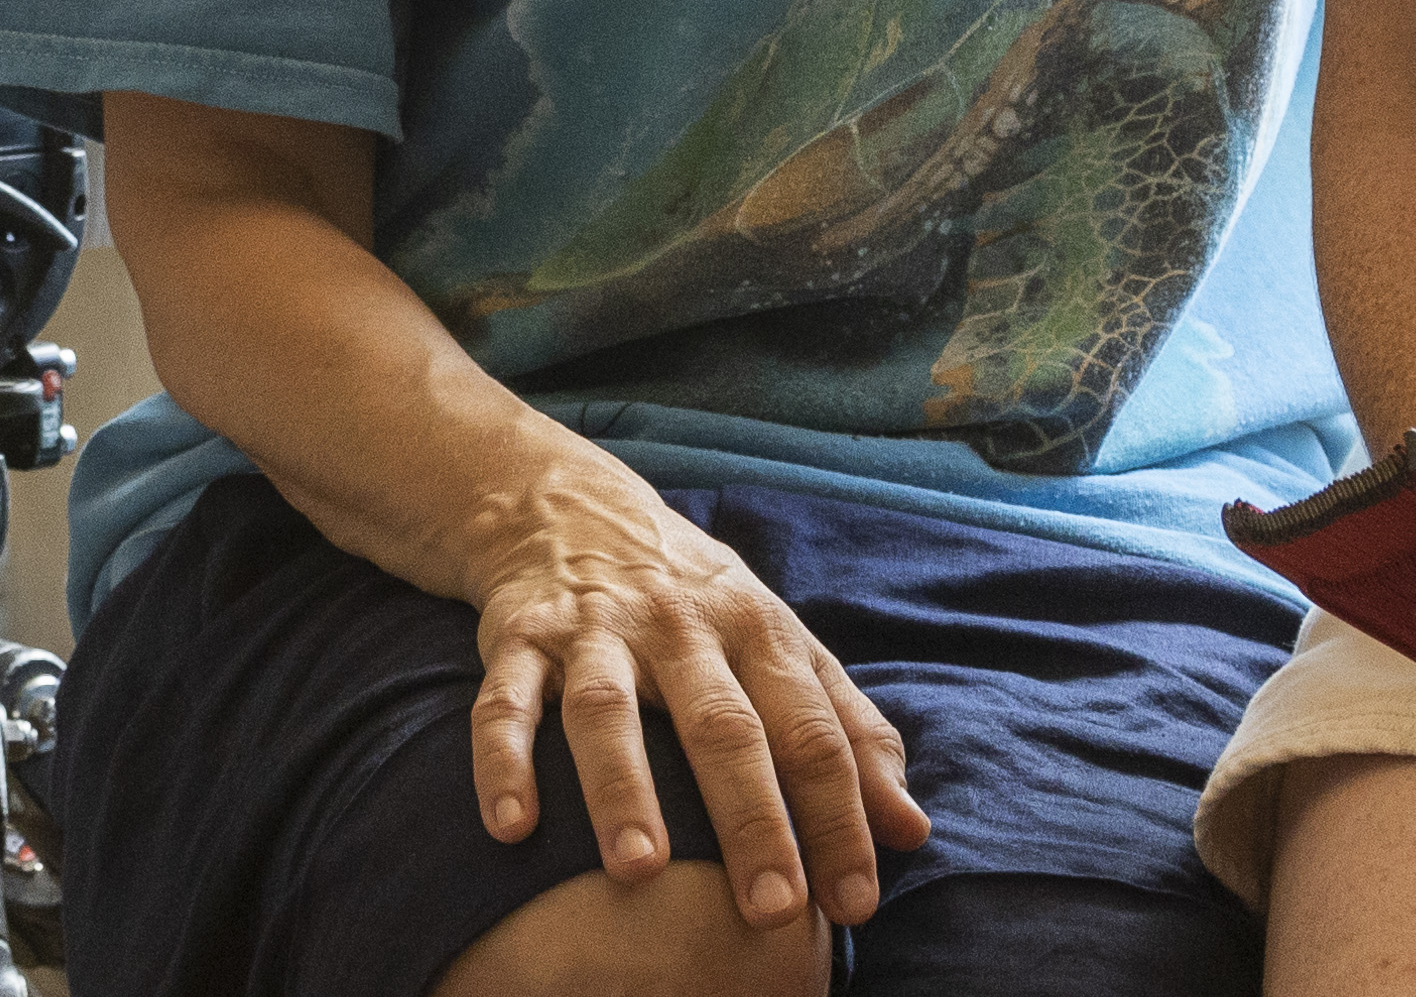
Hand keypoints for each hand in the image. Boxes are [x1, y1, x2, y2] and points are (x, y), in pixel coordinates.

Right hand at [452, 439, 932, 932]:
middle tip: (772, 910)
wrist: (570, 505)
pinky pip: (505, 701)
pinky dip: (503, 761)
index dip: (839, 815)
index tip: (854, 901)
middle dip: (751, 818)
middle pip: (721, 724)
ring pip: (607, 710)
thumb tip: (912, 829)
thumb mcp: (780, 643)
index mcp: (756, 629)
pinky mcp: (520, 636)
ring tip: (641, 872)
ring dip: (624, 789)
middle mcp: (679, 626)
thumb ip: (848, 730)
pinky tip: (511, 827)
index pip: (811, 729)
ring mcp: (595, 630)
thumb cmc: (695, 600)